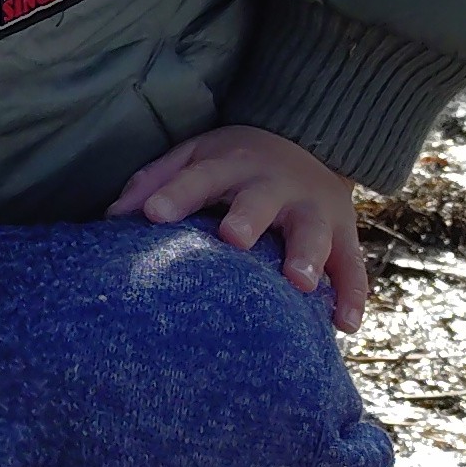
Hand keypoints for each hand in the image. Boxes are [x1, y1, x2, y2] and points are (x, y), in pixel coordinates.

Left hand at [107, 124, 371, 331]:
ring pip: (314, 232)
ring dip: (308, 255)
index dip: (177, 193)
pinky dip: (352, 295)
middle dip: (249, 216)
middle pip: (262, 199)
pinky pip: (352, 266)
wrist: (312, 141)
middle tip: (233, 238)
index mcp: (233, 162)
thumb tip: (113, 217)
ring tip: (298, 283)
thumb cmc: (235, 164)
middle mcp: (276, 184)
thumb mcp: (197, 157)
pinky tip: (343, 325)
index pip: (200, 175)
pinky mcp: (344, 236)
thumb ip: (158, 182)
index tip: (153, 215)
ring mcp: (314, 210)